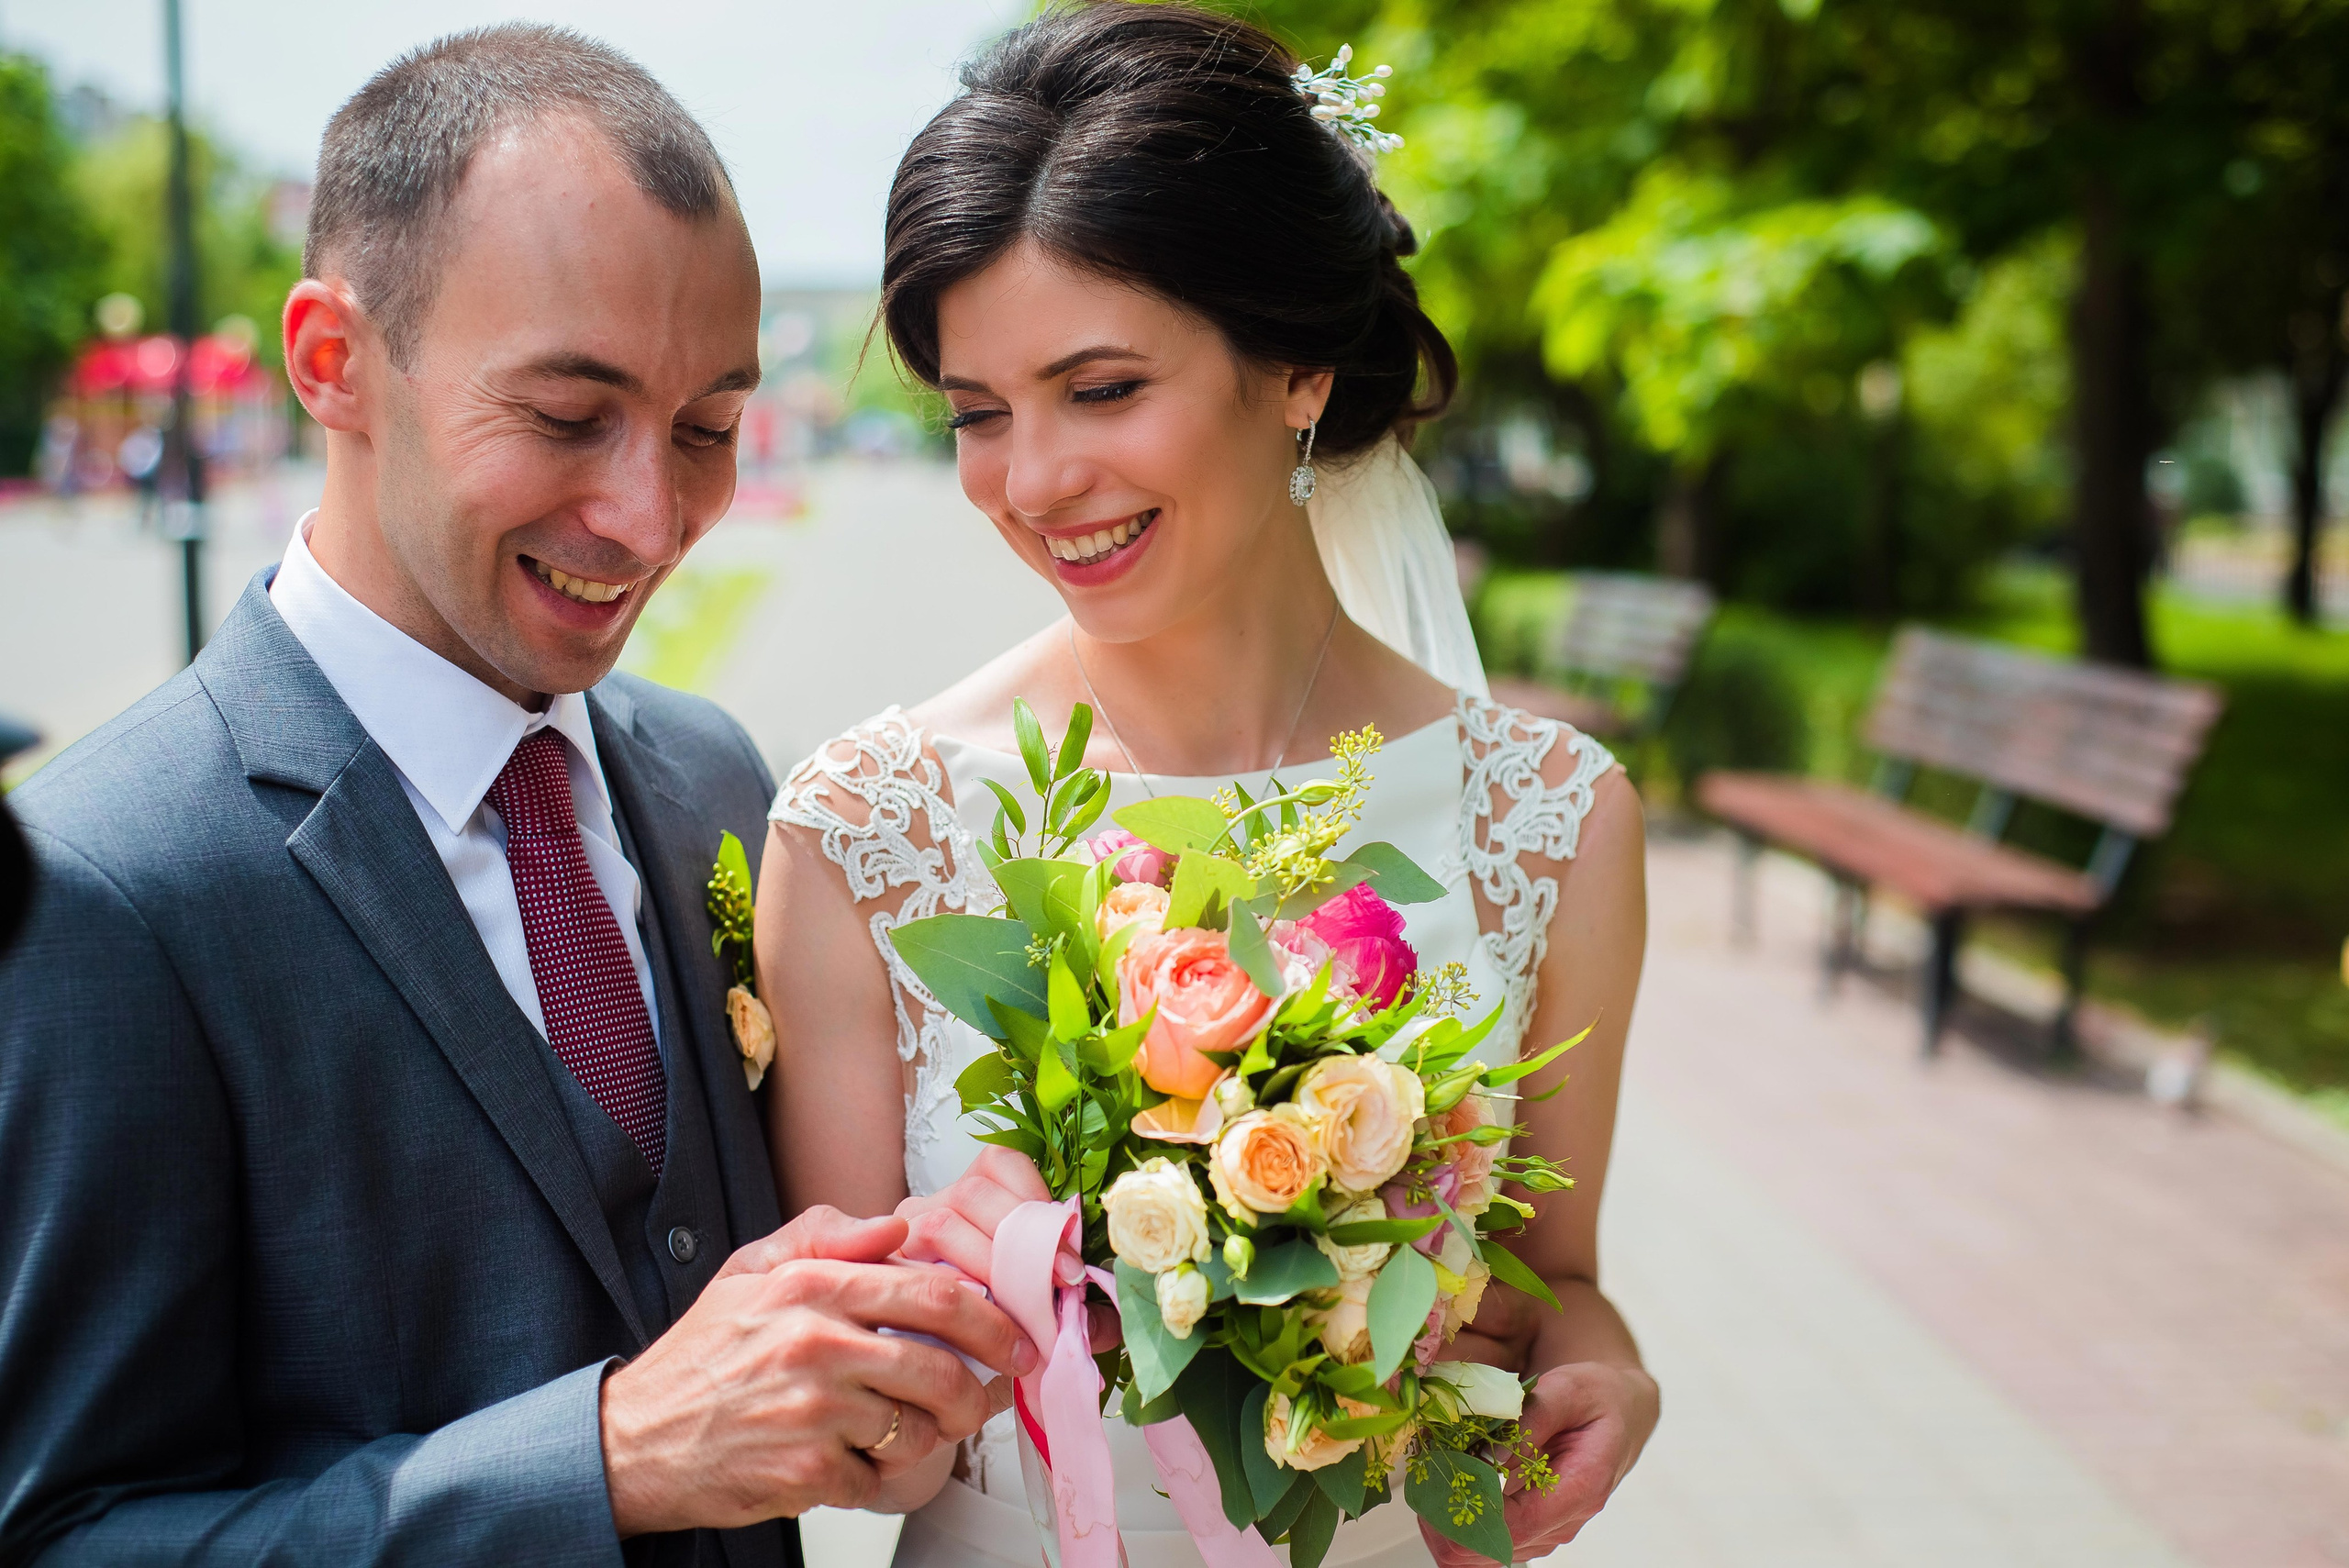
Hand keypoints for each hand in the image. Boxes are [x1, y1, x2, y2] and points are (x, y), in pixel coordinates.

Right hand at [601, 1206, 1034, 1535]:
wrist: (634, 1441)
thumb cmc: (700, 1359)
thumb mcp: (750, 1272)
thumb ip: (825, 1237)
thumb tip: (896, 1226)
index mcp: (811, 1288)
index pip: (933, 1292)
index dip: (990, 1318)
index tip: (1013, 1337)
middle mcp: (816, 1345)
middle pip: (941, 1368)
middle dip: (979, 1389)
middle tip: (988, 1395)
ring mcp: (813, 1412)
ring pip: (918, 1429)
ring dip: (927, 1436)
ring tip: (906, 1428)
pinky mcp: (807, 1472)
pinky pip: (878, 1478)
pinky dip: (875, 1477)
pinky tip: (852, 1460)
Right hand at [896, 1147, 1117, 1351]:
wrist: (922, 1375)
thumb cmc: (983, 1333)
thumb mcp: (1035, 1312)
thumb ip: (1069, 1309)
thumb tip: (1105, 1315)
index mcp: (972, 1195)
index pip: (1002, 1163)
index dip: (1038, 1200)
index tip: (1070, 1256)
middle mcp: (931, 1205)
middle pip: (975, 1192)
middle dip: (1024, 1237)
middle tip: (1060, 1285)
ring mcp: (901, 1234)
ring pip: (942, 1225)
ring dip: (991, 1265)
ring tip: (1023, 1309)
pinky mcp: (880, 1269)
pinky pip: (913, 1271)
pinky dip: (953, 1296)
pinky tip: (978, 1327)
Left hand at [1418, 1361, 1658, 1566]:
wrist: (1619, 1412)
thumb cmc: (1595, 1397)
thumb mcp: (1567, 1389)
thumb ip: (1530, 1420)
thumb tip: (1490, 1459)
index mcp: (1580, 1490)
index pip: (1514, 1528)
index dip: (1465, 1514)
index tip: (1434, 1480)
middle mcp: (1563, 1523)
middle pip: (1488, 1553)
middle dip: (1444, 1521)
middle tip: (1422, 1475)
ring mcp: (1545, 1532)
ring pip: (1478, 1556)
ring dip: (1445, 1522)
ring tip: (1432, 1474)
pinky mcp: (1530, 1530)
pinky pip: (1483, 1542)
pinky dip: (1456, 1520)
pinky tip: (1446, 1484)